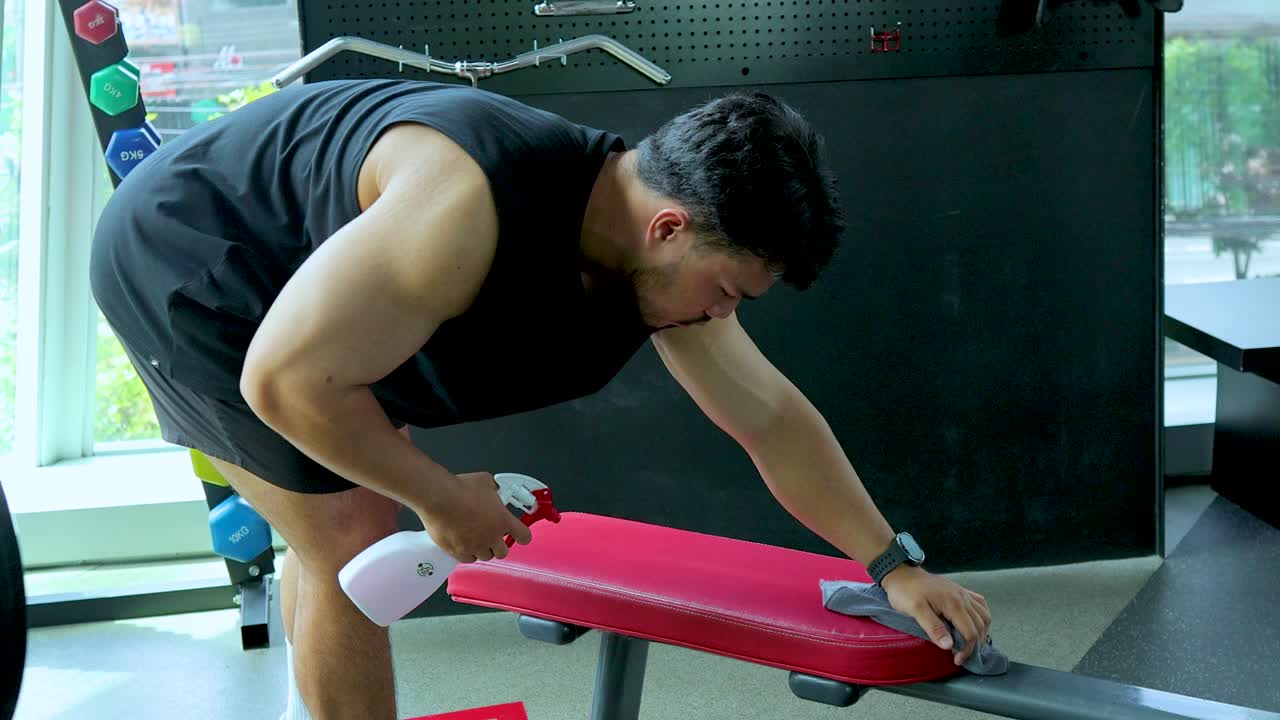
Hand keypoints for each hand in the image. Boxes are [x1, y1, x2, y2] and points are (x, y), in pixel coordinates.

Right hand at [414, 472, 533, 562]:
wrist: (438, 497)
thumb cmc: (460, 488)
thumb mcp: (484, 481)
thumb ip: (494, 489)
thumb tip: (493, 488)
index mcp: (503, 520)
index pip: (523, 536)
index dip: (522, 535)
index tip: (520, 534)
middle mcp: (491, 537)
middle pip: (503, 552)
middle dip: (499, 544)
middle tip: (492, 536)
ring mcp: (475, 546)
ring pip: (485, 556)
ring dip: (483, 550)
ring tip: (477, 539)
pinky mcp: (458, 551)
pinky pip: (468, 559)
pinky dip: (468, 554)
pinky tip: (464, 545)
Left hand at [881, 566, 991, 665]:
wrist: (901, 572)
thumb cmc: (905, 591)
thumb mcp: (915, 610)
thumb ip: (933, 627)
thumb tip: (949, 646)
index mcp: (954, 603)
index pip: (970, 632)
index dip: (967, 650)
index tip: (956, 660)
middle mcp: (963, 597)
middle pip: (980, 626)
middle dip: (975, 644)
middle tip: (962, 656)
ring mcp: (963, 593)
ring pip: (984, 615)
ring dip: (981, 632)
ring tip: (971, 645)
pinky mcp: (960, 591)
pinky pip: (980, 604)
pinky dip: (982, 618)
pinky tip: (975, 625)